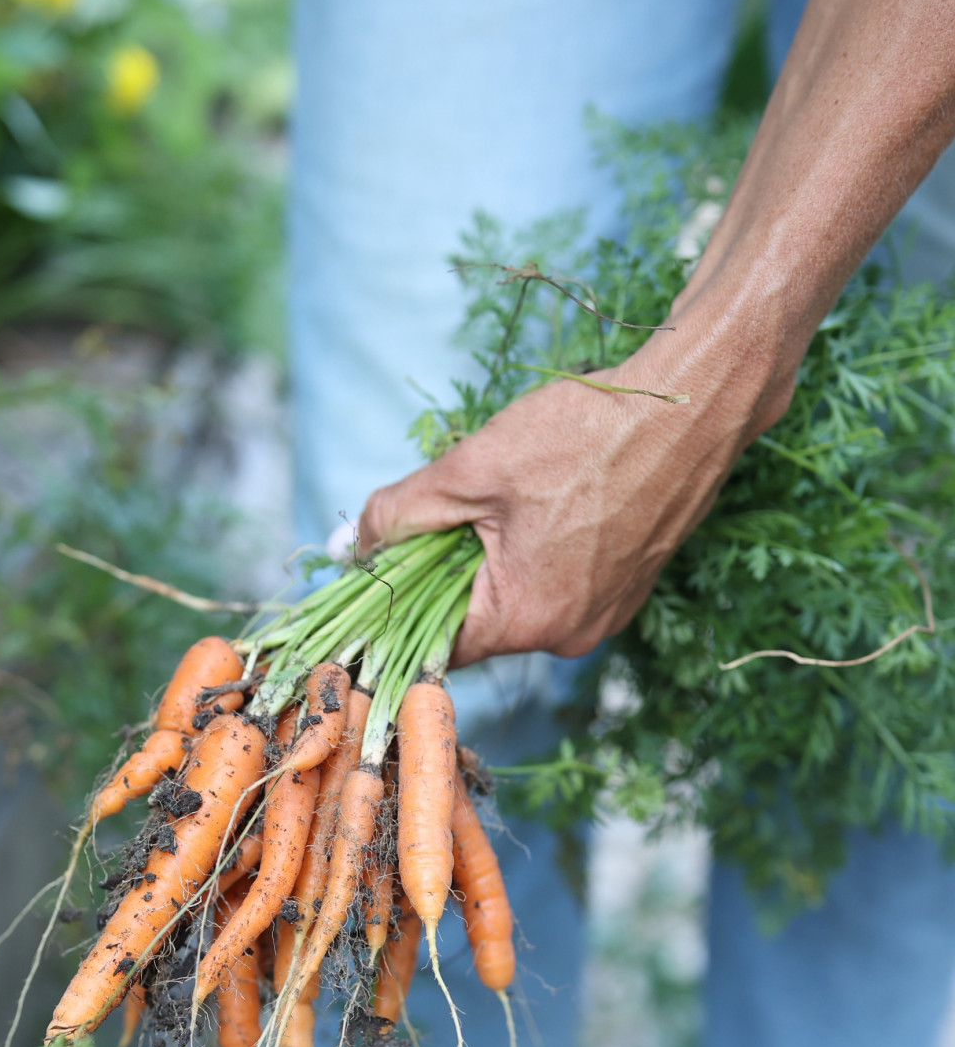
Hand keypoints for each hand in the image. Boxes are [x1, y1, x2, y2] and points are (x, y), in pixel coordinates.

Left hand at [356, 329, 789, 667]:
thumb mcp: (471, 468)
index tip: (369, 574)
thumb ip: (402, 514)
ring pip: (515, 597)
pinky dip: (528, 550)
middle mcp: (572, 633)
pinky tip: (537, 496)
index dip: (393, 608)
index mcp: (529, 618)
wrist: (693, 403)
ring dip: (485, 557)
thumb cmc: (585, 432)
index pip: (433, 643)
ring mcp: (607, 612)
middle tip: (430, 510)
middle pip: (474, 620)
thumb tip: (353, 545)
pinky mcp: (627, 584)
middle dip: (440, 572)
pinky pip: (555, 582)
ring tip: (492, 493)